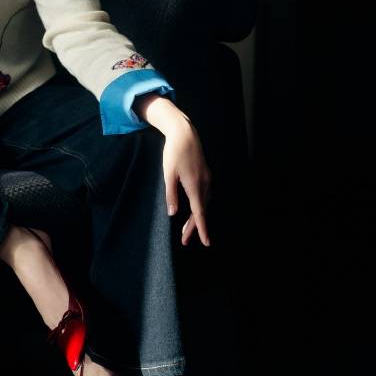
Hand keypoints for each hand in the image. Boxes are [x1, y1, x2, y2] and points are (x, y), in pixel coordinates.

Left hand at [161, 114, 211, 246]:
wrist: (185, 133)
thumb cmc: (173, 152)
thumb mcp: (168, 173)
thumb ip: (171, 194)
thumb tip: (173, 214)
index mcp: (195, 185)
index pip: (199, 212)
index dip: (201, 228)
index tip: (206, 242)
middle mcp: (204, 183)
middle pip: (202, 211)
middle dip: (195, 227)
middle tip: (186, 240)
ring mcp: (207, 178)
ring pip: (204, 203)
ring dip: (197, 217)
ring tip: (187, 229)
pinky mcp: (206, 174)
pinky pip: (205, 195)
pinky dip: (200, 206)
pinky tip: (194, 209)